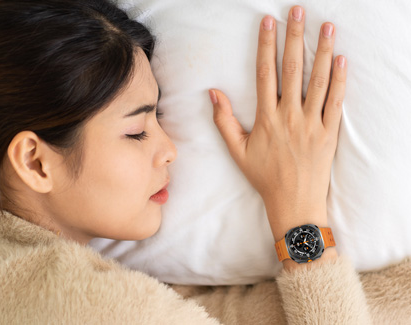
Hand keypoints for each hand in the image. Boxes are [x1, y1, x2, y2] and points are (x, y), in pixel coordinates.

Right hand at [209, 6, 346, 239]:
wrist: (294, 201)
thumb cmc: (264, 177)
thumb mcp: (237, 151)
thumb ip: (224, 121)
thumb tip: (213, 93)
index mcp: (267, 118)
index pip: (265, 74)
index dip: (267, 46)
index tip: (269, 23)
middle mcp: (290, 116)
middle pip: (292, 70)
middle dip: (295, 37)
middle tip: (299, 11)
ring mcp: (312, 123)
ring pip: (318, 81)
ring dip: (322, 51)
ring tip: (327, 26)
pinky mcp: (329, 132)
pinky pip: (336, 102)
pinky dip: (340, 80)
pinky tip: (341, 60)